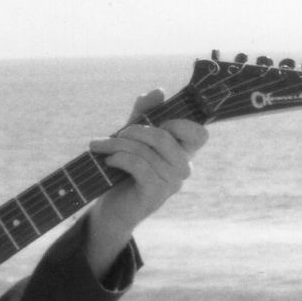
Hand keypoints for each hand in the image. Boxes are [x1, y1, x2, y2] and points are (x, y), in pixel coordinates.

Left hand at [85, 89, 207, 276]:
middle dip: (135, 131)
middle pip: (164, 137)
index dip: (180, 123)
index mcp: (183, 153)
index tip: (156, 123)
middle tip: (116, 134)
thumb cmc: (124, 171)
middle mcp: (183, 168)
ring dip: (119, 145)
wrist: (112, 209)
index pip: (200, 134)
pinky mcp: (155, 194)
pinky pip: (139, 165)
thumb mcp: (132, 138)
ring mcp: (172, 183)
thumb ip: (143, 114)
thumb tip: (159, 91)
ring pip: (147, 151)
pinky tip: (109, 161)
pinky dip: (120, 159)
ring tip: (102, 147)